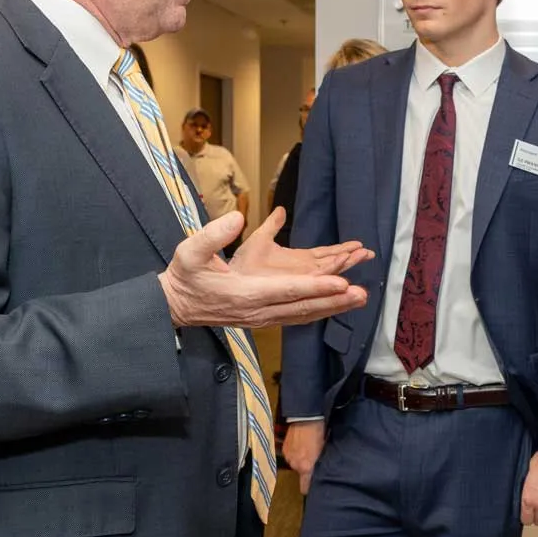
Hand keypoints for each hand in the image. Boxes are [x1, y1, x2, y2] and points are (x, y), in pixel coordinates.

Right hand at [159, 211, 372, 328]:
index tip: (341, 281)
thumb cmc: (185, 274)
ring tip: (359, 299)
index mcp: (245, 293)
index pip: (288, 291)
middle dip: (335, 300)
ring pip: (304, 315)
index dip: (316, 287)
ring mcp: (262, 318)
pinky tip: (336, 306)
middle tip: (362, 294)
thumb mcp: (190, 250)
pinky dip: (319, 311)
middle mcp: (258, 310)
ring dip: (333, 308)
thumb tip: (237, 218)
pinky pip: (297, 317)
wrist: (175, 305)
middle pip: (304, 307)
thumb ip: (213, 234)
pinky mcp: (264, 319)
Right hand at [284, 420, 325, 493]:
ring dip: (300, 459)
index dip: (308, 488)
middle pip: (301, 473)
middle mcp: (295, 464)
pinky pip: (290, 455)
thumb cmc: (318, 433)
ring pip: (295, 463)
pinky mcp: (284, 448)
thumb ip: (319, 463)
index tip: (311, 489)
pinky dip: (295, 452)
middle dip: (306, 468)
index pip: (304, 486)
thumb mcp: (323, 450)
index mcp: (306, 467)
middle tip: (314, 460)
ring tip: (308, 450)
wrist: (305, 418)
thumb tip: (319, 470)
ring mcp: (288, 456)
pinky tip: (301, 444)